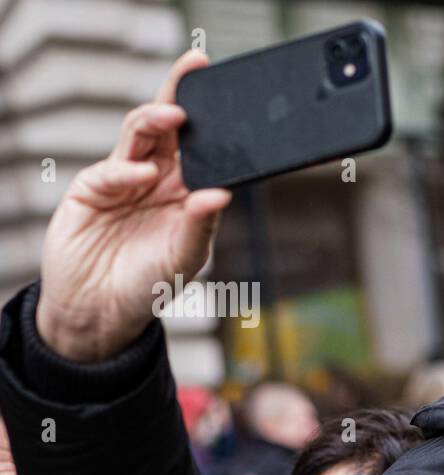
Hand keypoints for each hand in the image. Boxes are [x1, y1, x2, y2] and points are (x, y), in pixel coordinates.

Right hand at [34, 51, 232, 362]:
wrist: (101, 310)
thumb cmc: (150, 284)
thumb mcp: (186, 257)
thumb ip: (201, 226)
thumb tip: (221, 194)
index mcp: (186, 189)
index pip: (201, 145)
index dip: (211, 117)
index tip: (225, 89)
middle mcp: (157, 177)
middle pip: (169, 127)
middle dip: (180, 95)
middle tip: (194, 70)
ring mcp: (123, 179)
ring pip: (139, 135)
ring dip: (155, 120)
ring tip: (175, 115)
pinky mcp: (92, 188)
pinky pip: (112, 170)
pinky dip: (128, 170)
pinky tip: (143, 175)